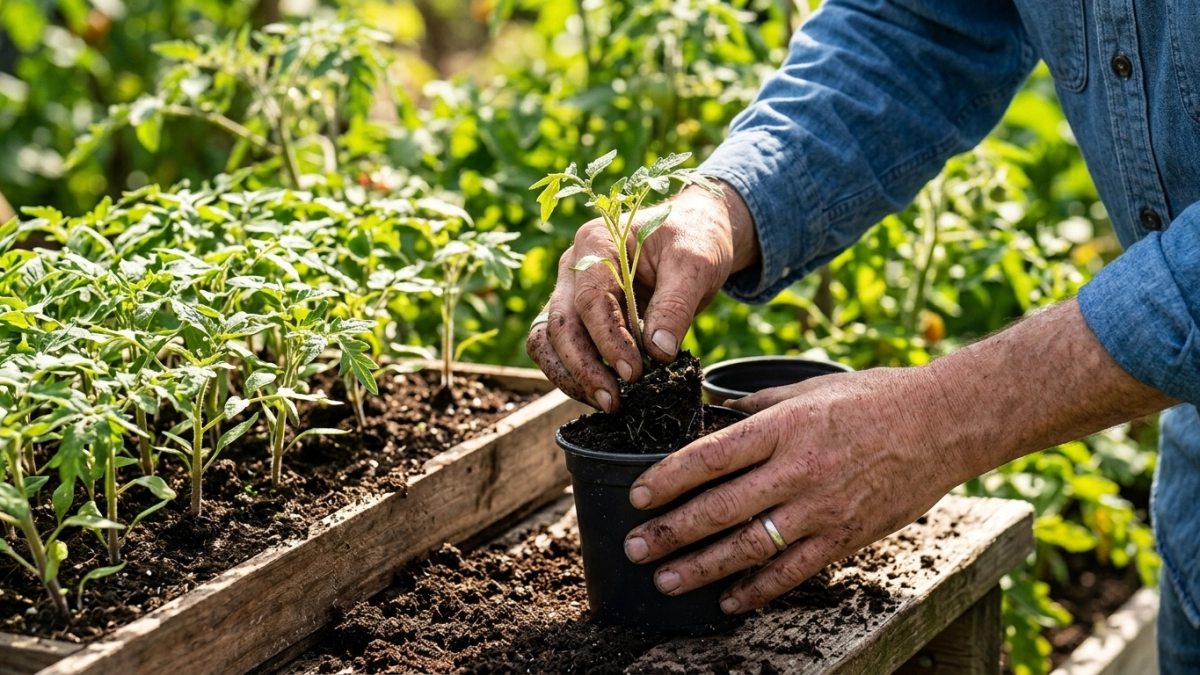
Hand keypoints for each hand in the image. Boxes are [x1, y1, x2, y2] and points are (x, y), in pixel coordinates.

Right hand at [526, 181, 758, 411]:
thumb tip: (658, 352)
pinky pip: (561, 348)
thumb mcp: (695, 265)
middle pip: (560, 324)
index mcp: (596, 243)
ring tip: (608, 403)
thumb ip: (675, 306)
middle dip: (583, 368)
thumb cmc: (695, 239)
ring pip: (548, 340)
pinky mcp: (579, 315)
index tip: (634, 373)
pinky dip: (575, 374)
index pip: (590, 299)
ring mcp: (570, 291)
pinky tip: (604, 392)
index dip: (607, 340)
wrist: (695, 233)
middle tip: (614, 401)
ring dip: (571, 376)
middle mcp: (573, 267)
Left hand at [618, 299, 1175, 613]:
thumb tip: (715, 411)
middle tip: (635, 546)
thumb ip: (759, 403)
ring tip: (665, 580)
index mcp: (784, 428)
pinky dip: (758, 590)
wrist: (944, 423)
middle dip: (671, 531)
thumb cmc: (875, 398)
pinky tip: (728, 600)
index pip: (710, 457)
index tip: (637, 497)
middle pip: (720, 507)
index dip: (668, 480)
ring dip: (702, 567)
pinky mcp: (846, 536)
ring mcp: (823, 509)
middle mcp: (798, 470)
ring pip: (749, 547)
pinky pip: (794, 571)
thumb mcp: (809, 388)